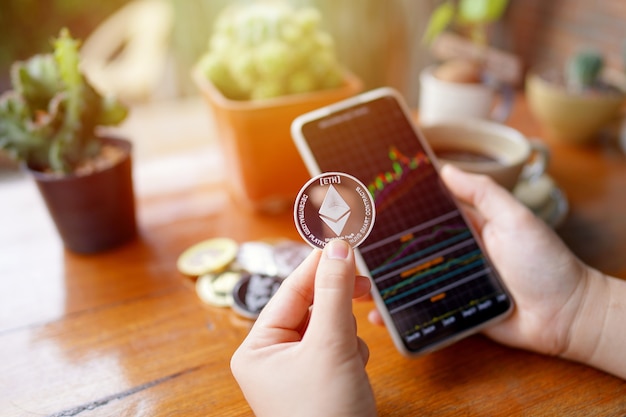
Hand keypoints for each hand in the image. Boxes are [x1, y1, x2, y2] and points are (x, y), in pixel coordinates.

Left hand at [231, 239, 377, 416]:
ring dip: (346, 331)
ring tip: (352, 354)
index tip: (345, 241)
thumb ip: (335, 293)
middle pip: (310, 306)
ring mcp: (298, 369)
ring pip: (328, 325)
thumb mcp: (330, 346)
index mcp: (257, 347)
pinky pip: (338, 346)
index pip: (291, 292)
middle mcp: (273, 356)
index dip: (319, 265)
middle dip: (337, 302)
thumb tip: (339, 247)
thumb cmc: (326, 415)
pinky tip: (355, 370)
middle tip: (365, 283)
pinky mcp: (321, 378)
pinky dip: (352, 350)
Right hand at [369, 164, 589, 356]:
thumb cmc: (544, 262)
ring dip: (382, 281)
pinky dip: (398, 314)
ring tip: (354, 279)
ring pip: (408, 279)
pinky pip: (420, 310)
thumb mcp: (514, 218)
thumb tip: (445, 168)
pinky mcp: (451, 311)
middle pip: (410, 247)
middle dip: (380, 246)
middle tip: (348, 243)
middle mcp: (453, 253)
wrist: (565, 316)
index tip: (369, 199)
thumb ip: (482, 192)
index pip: (426, 212)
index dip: (400, 206)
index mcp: (467, 226)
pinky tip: (375, 314)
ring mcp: (450, 283)